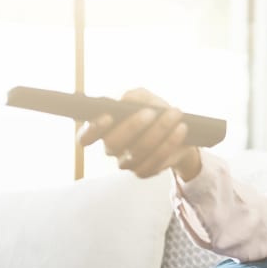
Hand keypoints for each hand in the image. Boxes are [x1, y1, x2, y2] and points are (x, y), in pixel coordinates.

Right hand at [76, 88, 201, 180]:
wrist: (177, 130)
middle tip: (151, 112)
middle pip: (114, 143)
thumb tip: (126, 100)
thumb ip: (134, 96)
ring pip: (138, 152)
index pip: (85, 136)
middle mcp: (111, 148)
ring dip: (159, 131)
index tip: (107, 117)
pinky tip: (181, 129)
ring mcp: (126, 163)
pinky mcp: (144, 171)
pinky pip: (155, 162)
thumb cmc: (153, 110)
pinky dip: (170, 143)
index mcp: (103, 129)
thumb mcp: (145, 97)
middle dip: (133, 126)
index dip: (92, 129)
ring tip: (175, 115)